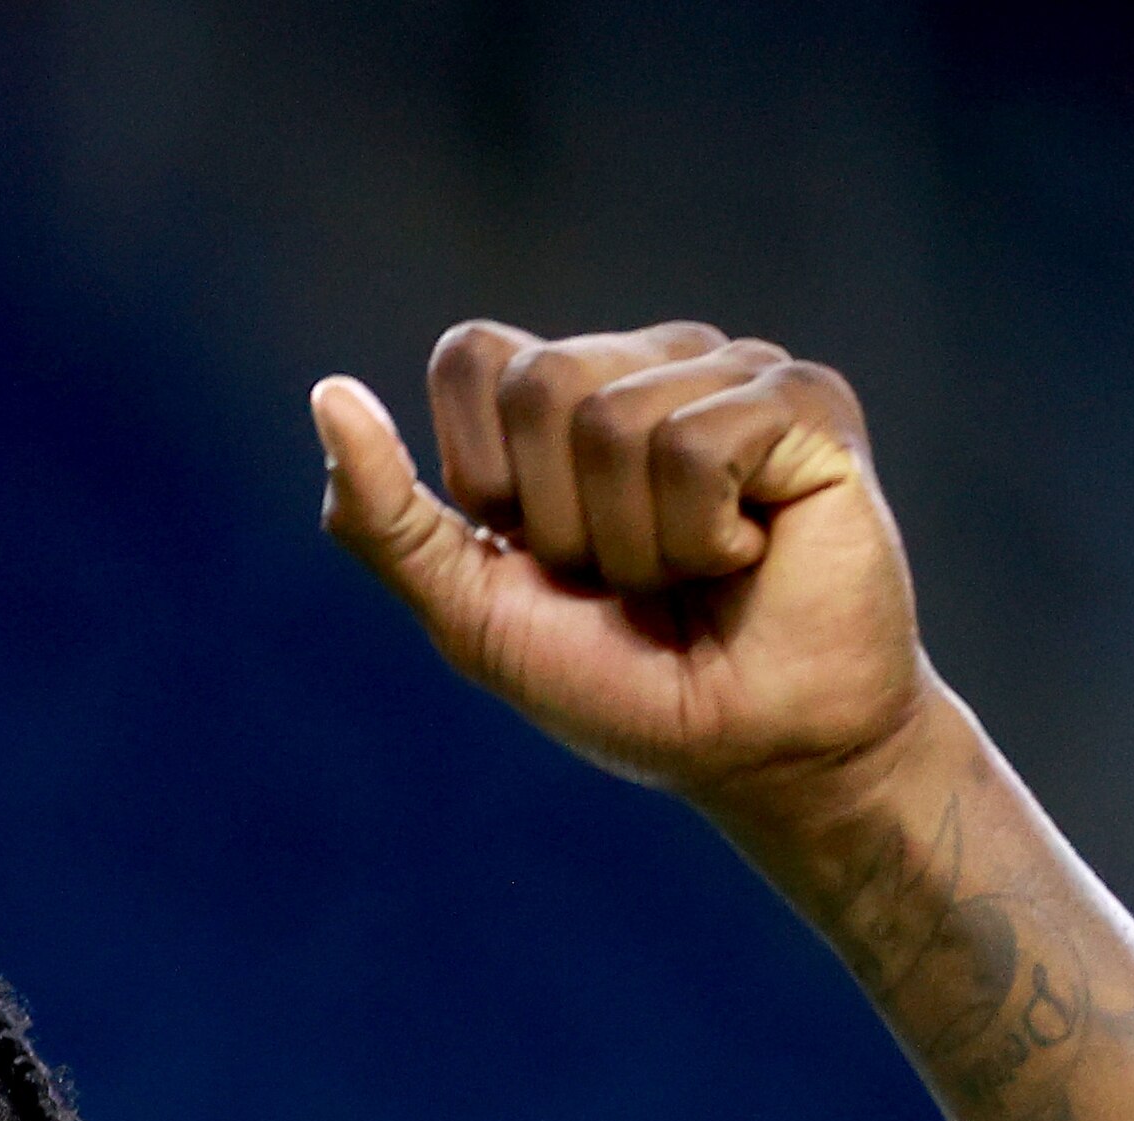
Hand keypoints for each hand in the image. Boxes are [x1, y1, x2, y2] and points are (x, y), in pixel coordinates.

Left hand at [313, 324, 926, 827]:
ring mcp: (732, 371)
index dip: (485, 473)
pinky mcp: (805, 402)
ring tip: (692, 575)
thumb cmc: (622, 685)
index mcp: (564, 396)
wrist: (756, 750)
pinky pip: (697, 446)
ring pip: (615, 421)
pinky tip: (749, 556)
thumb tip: (327, 394)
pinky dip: (701, 537)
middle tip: (628, 579)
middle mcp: (647, 362)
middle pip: (539, 382)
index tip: (539, 552)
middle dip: (562, 521)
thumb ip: (388, 517)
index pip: (471, 356)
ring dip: (637, 545)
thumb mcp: (472, 612)